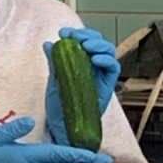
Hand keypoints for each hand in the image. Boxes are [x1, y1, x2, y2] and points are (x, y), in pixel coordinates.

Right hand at [0, 117, 112, 162]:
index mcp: (30, 158)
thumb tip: (28, 121)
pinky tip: (79, 156)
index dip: (81, 155)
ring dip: (82, 161)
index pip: (61, 155)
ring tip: (99, 158)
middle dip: (89, 162)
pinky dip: (71, 160)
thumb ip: (10, 130)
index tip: (97, 156)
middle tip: (109, 160)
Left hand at [44, 27, 119, 144]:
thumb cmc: (60, 107)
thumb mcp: (54, 80)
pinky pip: (114, 68)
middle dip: (88, 35)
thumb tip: (48, 43)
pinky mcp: (108, 86)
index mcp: (81, 63)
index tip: (63, 33)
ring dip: (98, 44)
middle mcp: (94, 67)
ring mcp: (101, 76)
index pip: (85, 42)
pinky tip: (95, 59)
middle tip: (75, 37)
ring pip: (108, 52)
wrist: (64, 129)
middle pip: (99, 43)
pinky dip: (107, 60)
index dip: (77, 33)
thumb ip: (54, 62)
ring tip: (86, 46)